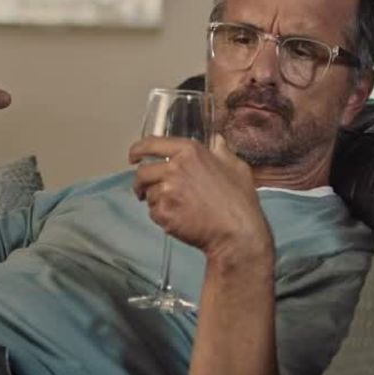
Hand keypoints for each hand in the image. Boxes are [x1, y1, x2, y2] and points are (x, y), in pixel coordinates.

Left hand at [129, 134, 271, 261]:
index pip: (151, 144)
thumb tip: (216, 141)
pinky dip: (162, 217)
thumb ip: (222, 152)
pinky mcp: (163, 212)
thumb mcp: (237, 167)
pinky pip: (153, 213)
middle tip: (144, 191)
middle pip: (142, 172)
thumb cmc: (240, 201)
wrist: (237, 233)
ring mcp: (167, 190)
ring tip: (175, 208)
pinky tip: (178, 219)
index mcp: (190, 151)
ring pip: (148, 194)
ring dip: (156, 201)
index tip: (133, 157)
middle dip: (140, 183)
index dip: (138, 150)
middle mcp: (175, 167)